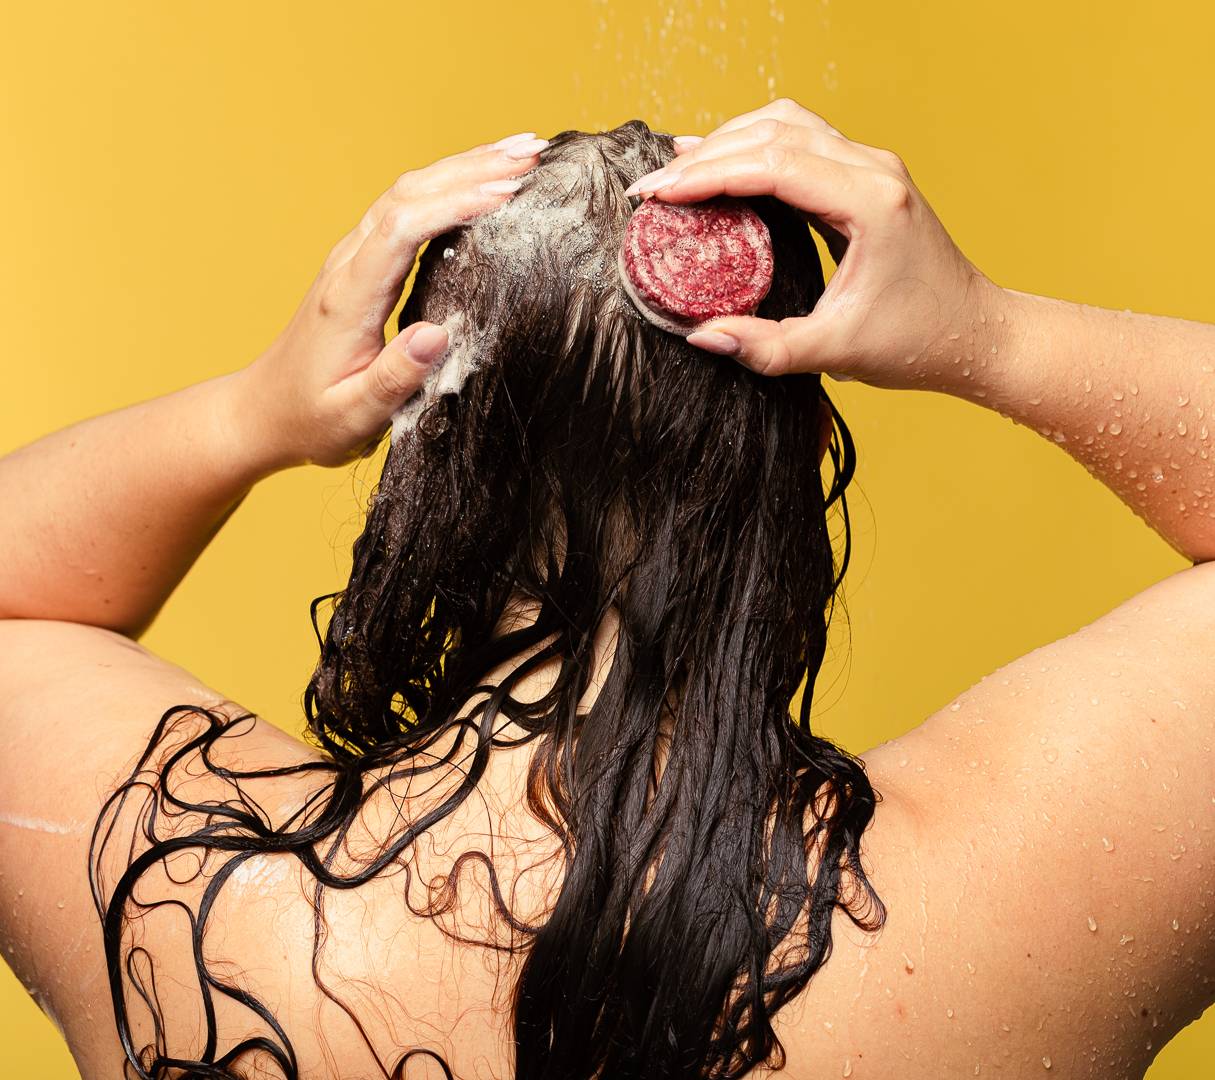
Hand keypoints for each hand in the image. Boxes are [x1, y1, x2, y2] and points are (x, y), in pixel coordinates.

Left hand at [237, 132, 547, 468]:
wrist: (265, 412)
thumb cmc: (312, 420)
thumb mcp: (353, 417)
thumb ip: (394, 378)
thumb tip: (437, 335)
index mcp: (349, 297)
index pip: (402, 228)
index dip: (454, 205)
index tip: (506, 195)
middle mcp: (349, 265)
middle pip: (409, 193)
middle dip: (472, 168)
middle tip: (532, 154)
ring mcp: (354, 258)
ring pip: (409, 191)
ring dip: (464, 167)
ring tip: (522, 153)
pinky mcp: (364, 263)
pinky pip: (408, 208)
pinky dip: (450, 186)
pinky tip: (483, 180)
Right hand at [625, 100, 1006, 389]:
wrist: (976, 335)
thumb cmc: (920, 341)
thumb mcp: (836, 352)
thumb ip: (766, 349)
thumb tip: (701, 336)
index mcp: (870, 201)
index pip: (771, 165)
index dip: (707, 175)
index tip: (658, 194)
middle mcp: (873, 170)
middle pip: (774, 131)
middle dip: (707, 154)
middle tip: (653, 186)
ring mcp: (873, 168)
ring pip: (788, 125)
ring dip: (730, 141)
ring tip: (678, 167)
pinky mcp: (868, 179)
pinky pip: (802, 142)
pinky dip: (755, 149)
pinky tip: (723, 165)